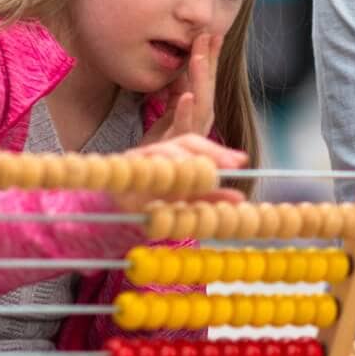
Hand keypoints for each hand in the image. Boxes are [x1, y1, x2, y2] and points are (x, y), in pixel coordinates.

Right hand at [113, 133, 247, 214]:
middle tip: (233, 164)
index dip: (219, 150)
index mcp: (174, 154)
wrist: (112, 213)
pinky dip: (156, 171)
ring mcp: (140, 159)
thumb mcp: (186, 200)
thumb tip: (241, 198)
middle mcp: (158, 151)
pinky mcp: (124, 172)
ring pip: (164, 152)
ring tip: (206, 173)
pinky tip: (168, 179)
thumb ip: (210, 197)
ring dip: (186, 161)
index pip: (198, 144)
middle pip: (185, 142)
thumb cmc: (152, 202)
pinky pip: (142, 170)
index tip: (243, 160)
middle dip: (211, 151)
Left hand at [144, 34, 221, 142]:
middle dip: (209, 61)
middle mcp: (201, 119)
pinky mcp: (178, 144)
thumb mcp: (167, 108)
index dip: (211, 56)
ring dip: (200, 79)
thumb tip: (183, 64)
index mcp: (199, 108)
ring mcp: (192, 131)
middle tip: (208, 36)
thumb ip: (177, 88)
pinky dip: (186, 109)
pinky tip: (186, 95)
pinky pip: (184, 126)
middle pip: (207, 86)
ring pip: (201, 102)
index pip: (207, 77)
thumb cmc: (160, 140)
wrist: (148, 170)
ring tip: (197, 57)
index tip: (213, 33)